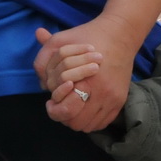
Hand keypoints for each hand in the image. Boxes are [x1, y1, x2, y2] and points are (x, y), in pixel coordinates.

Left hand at [33, 17, 140, 131]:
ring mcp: (112, 98)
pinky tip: (86, 108)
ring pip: (89, 126)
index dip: (54, 110)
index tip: (51, 102)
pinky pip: (103, 123)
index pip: (65, 110)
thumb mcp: (62, 41)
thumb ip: (44, 58)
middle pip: (75, 123)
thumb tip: (40, 79)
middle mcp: (101, 92)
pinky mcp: (120, 100)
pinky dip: (92, 120)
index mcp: (85, 79)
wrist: (120, 35)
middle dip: (65, 116)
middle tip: (61, 105)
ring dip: (79, 119)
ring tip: (73, 107)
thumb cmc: (89, 37)